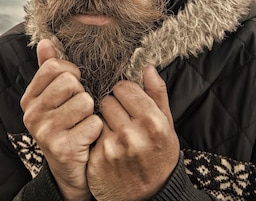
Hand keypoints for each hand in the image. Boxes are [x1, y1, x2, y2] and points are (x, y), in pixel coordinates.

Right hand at [21, 39, 102, 200]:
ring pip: (84, 102)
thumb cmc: (65, 126)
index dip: (71, 73)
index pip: (53, 67)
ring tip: (82, 123)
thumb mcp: (52, 98)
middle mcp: (32, 114)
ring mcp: (45, 133)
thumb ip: (48, 69)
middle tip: (78, 109)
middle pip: (69, 82)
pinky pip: (93, 123)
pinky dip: (97, 130)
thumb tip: (45, 41)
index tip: (73, 86)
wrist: (70, 170)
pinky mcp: (63, 149)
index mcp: (29, 99)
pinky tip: (88, 138)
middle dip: (82, 93)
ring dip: (91, 112)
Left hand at [87, 65, 179, 200]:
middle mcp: (132, 134)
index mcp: (152, 122)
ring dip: (102, 120)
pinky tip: (105, 145)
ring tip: (113, 131)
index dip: (124, 93)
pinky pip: (88, 133)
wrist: (148, 197)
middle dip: (112, 106)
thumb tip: (148, 67)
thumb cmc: (158, 157)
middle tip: (120, 119)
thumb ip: (157, 95)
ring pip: (95, 115)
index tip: (127, 102)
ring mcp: (112, 147)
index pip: (124, 87)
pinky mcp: (97, 159)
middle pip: (107, 99)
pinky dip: (94, 136)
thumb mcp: (167, 126)